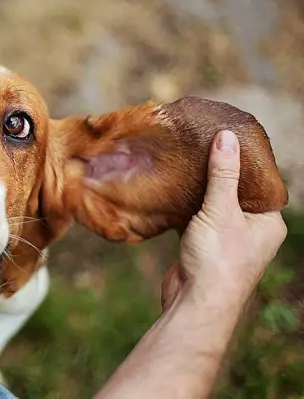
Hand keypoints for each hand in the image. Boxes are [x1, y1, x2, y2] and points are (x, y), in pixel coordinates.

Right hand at [162, 130, 286, 309]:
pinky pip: (196, 218)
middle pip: (234, 191)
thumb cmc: (217, 260)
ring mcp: (227, 239)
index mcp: (268, 222)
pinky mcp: (203, 246)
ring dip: (200, 190)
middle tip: (199, 147)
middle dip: (217, 172)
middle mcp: (252, 230)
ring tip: (185, 164)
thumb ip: (223, 174)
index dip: (242, 160)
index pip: (259, 182)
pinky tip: (173, 191)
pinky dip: (186, 206)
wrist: (194, 303)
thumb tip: (227, 137)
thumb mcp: (221, 210)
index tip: (223, 138)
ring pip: (213, 205)